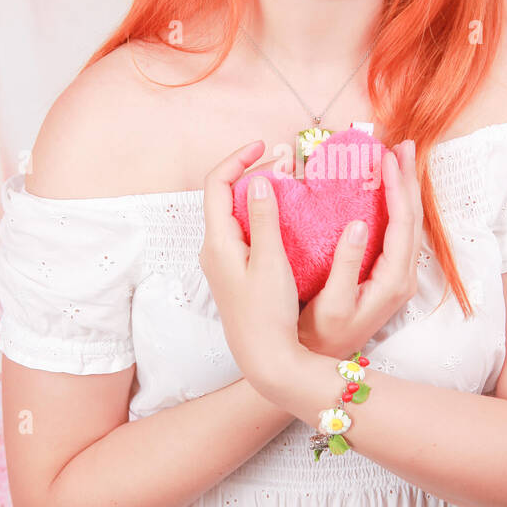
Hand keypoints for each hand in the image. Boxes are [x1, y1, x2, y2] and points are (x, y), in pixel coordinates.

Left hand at [198, 139, 300, 390]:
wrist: (264, 359)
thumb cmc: (267, 314)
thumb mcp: (270, 263)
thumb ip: (265, 219)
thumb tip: (260, 179)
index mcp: (218, 242)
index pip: (217, 184)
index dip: (238, 159)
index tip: (265, 146)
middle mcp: (214, 248)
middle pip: (225, 196)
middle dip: (253, 173)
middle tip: (288, 165)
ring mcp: (224, 262)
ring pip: (237, 214)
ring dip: (260, 194)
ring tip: (291, 185)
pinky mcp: (236, 273)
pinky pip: (245, 232)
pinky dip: (263, 216)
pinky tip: (288, 220)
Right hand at [297, 139, 422, 358]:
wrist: (320, 363)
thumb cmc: (320, 335)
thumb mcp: (331, 303)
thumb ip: (346, 264)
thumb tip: (358, 224)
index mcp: (393, 280)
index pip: (402, 224)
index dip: (397, 187)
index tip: (387, 157)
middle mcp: (403, 277)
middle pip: (413, 218)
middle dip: (408, 179)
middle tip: (401, 145)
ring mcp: (398, 277)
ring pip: (408, 224)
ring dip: (404, 189)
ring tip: (398, 159)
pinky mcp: (388, 276)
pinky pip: (398, 232)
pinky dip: (395, 205)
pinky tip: (387, 191)